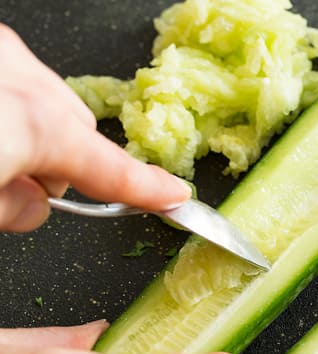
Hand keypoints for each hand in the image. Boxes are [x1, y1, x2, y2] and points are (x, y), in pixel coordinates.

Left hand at [0, 23, 189, 230]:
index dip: (149, 190)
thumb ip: (13, 207)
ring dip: (28, 129)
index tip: (175, 196)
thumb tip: (31, 205)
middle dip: (56, 162)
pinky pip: (15, 79)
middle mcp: (23, 78)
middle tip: (15, 186)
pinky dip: (9, 104)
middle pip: (74, 132)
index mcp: (36, 123)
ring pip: (42, 100)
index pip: (111, 170)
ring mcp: (3, 56)